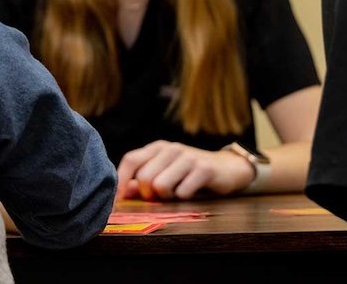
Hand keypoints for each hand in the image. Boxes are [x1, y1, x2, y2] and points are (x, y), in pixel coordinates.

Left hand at [116, 140, 256, 199]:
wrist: (227, 167)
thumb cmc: (190, 172)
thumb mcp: (166, 172)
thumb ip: (144, 180)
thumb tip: (124, 192)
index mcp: (158, 147)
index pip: (131, 160)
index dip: (121, 180)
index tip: (118, 200)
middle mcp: (171, 148)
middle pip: (144, 177)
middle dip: (149, 194)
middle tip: (161, 196)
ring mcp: (188, 157)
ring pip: (160, 185)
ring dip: (167, 197)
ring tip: (176, 192)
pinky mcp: (203, 169)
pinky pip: (182, 192)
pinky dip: (183, 198)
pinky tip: (191, 191)